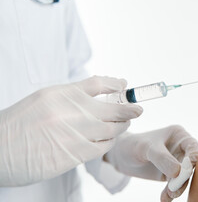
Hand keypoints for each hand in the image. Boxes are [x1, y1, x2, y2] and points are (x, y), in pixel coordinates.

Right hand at [0, 76, 142, 185]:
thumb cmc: (19, 124)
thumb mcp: (43, 100)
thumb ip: (70, 97)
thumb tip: (97, 97)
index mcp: (62, 94)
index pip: (98, 83)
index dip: (116, 84)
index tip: (125, 86)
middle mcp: (71, 111)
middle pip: (113, 108)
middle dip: (130, 109)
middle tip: (138, 110)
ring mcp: (74, 133)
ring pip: (112, 129)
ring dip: (121, 126)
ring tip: (124, 124)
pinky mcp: (74, 154)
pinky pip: (103, 146)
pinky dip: (110, 142)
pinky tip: (110, 140)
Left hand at [104, 125, 197, 201]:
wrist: (121, 156)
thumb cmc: (134, 145)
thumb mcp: (146, 148)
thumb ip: (162, 158)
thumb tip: (178, 172)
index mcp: (179, 135)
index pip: (193, 147)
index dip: (194, 158)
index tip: (188, 170)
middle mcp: (181, 148)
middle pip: (191, 164)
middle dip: (185, 177)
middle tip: (174, 188)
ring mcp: (176, 162)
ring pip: (184, 177)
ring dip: (178, 188)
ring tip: (168, 195)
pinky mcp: (170, 175)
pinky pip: (175, 185)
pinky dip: (171, 193)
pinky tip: (165, 198)